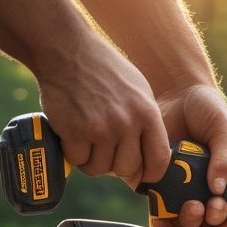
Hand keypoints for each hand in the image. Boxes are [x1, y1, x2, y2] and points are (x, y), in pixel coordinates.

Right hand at [38, 31, 169, 186]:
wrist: (67, 50)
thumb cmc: (104, 70)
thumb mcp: (139, 90)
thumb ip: (146, 122)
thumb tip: (149, 158)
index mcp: (148, 113)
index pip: (159, 160)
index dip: (151, 173)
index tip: (142, 175)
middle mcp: (127, 123)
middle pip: (128, 169)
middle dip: (116, 165)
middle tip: (106, 151)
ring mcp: (100, 129)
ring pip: (100, 168)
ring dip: (92, 160)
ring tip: (88, 140)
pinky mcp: (74, 132)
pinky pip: (77, 160)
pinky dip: (73, 153)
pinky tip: (72, 136)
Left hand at [154, 83, 226, 226]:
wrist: (174, 92)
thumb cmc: (207, 109)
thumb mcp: (225, 130)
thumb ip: (225, 158)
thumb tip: (219, 189)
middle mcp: (204, 193)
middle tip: (209, 214)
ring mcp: (180, 193)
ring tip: (192, 211)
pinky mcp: (156, 188)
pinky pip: (159, 214)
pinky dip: (163, 225)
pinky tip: (168, 220)